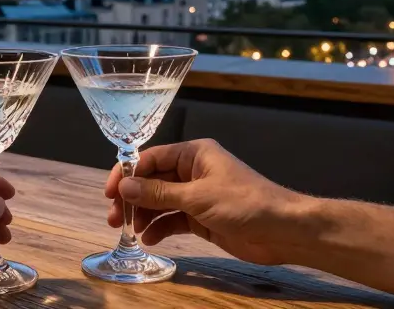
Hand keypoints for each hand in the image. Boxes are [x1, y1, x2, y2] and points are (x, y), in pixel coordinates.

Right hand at [105, 139, 307, 264]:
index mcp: (194, 154)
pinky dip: (160, 227)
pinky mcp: (203, 218)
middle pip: (153, 181)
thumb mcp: (198, 197)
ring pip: (161, 202)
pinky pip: (173, 219)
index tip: (110, 192)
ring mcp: (198, 195)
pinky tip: (149, 239)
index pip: (151, 158)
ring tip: (129, 231)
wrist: (283, 231)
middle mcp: (193, 171)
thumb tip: (124, 185)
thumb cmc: (244, 203)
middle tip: (114, 217)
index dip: (128, 173)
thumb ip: (159, 193)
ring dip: (144, 214)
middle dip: (133, 197)